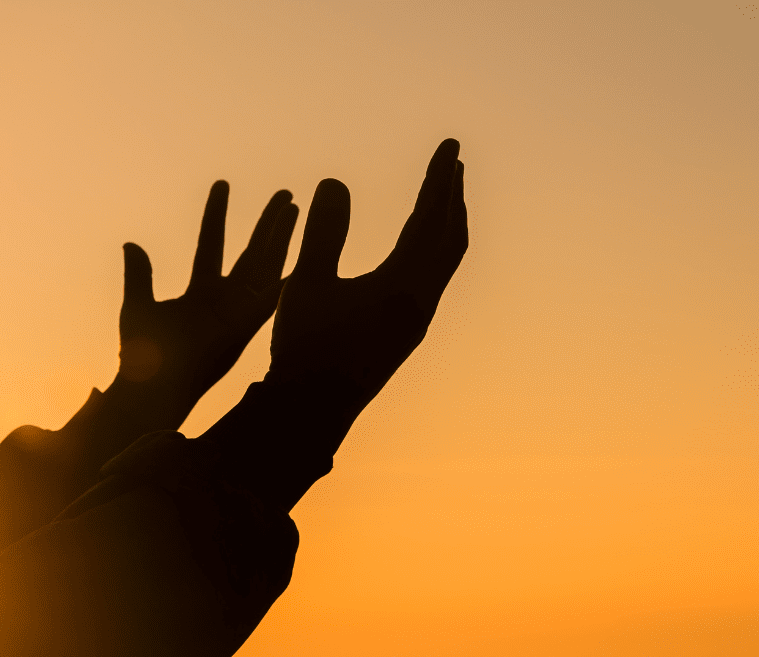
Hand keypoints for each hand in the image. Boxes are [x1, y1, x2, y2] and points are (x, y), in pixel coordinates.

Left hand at [114, 184, 299, 424]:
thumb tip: (130, 244)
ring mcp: (240, 310)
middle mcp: (226, 299)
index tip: (222, 184)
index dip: (216, 214)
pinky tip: (310, 255)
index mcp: (200, 292)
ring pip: (268, 265)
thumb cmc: (143, 355)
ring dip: (282, 236)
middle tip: (285, 194)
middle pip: (252, 250)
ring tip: (295, 206)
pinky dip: (292, 277)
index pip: (212, 242)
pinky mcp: (248, 323)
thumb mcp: (139, 304)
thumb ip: (139, 274)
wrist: (154, 383)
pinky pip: (275, 296)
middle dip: (266, 223)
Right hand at [266, 139, 468, 403]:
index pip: (430, 218)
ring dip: (447, 225)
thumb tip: (335, 182)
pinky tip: (417, 250)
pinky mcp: (406, 333)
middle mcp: (420, 301)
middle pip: (451, 239)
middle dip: (453, 198)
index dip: (440, 178)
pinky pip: (433, 279)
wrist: (311, 409)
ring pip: (445, 263)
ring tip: (443, 198)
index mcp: (402, 285)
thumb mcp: (307, 283)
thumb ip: (324, 232)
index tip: (451, 145)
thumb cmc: (305, 346)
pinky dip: (433, 250)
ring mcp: (417, 320)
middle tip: (454, 163)